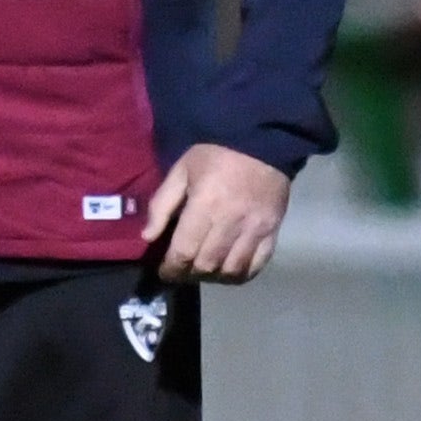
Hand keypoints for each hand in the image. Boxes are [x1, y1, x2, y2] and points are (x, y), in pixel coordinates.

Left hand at [144, 143, 290, 283]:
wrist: (262, 142)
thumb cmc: (216, 154)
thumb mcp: (182, 170)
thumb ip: (162, 204)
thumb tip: (148, 237)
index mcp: (206, 205)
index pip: (185, 251)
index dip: (171, 268)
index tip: (164, 271)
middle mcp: (232, 222)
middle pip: (207, 265)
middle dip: (188, 274)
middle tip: (180, 270)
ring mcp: (255, 229)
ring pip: (231, 271)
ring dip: (213, 278)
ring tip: (202, 271)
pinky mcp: (272, 232)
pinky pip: (256, 266)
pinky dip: (239, 275)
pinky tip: (227, 270)